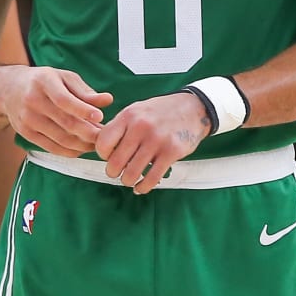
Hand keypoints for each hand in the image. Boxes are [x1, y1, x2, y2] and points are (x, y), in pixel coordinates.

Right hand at [0, 67, 113, 155]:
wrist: (9, 89)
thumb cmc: (43, 81)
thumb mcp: (64, 78)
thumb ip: (85, 91)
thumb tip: (107, 100)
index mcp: (44, 81)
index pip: (64, 99)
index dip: (83, 110)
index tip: (100, 117)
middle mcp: (33, 100)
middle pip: (65, 122)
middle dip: (89, 132)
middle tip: (105, 135)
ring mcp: (28, 119)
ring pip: (60, 138)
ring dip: (82, 144)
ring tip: (97, 143)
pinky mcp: (26, 133)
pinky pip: (51, 147)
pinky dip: (70, 151)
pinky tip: (82, 148)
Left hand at [94, 91, 211, 193]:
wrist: (193, 108)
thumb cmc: (160, 112)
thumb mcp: (137, 110)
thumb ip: (121, 127)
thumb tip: (104, 151)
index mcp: (128, 115)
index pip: (103, 142)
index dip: (103, 155)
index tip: (109, 157)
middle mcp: (141, 127)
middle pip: (116, 161)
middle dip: (113, 172)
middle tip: (116, 173)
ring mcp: (157, 140)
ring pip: (132, 173)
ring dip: (128, 181)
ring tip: (129, 179)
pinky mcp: (171, 152)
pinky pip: (152, 178)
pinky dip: (143, 187)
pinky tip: (141, 187)